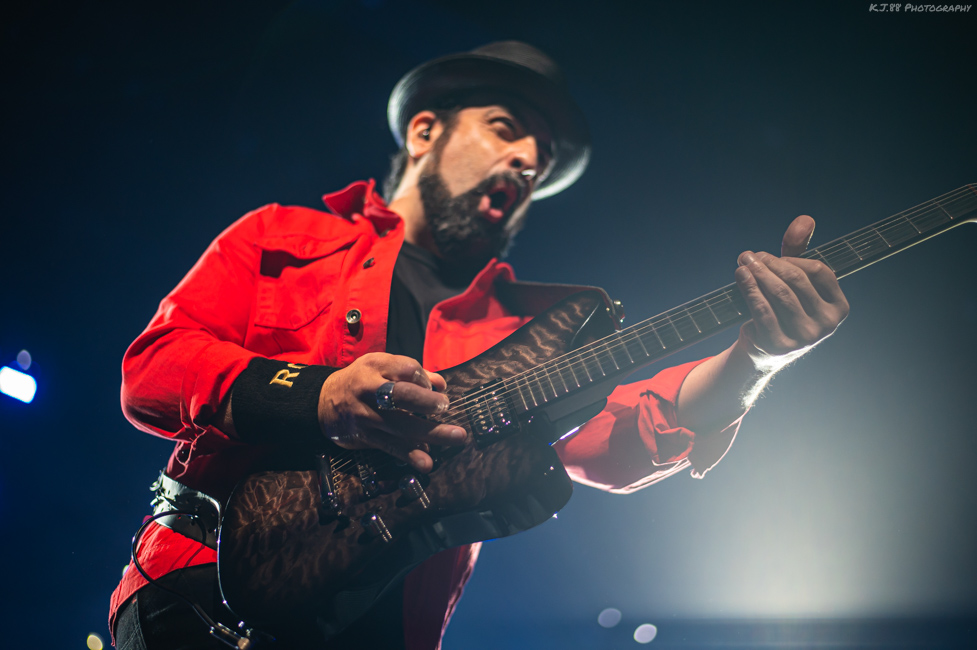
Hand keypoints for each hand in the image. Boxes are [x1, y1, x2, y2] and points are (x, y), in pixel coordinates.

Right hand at [317, 352, 466, 472]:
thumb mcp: (381, 366)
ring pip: (401, 424)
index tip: (435, 388)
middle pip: (402, 395)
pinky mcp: (365, 436)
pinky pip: (390, 445)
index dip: (425, 379)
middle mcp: (370, 389)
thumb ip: (412, 373)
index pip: (407, 369)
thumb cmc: (362, 380)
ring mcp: (367, 415)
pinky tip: (426, 462)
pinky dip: (409, 454)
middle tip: (445, 407)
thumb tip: (441, 384)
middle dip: (427, 402)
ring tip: (457, 436)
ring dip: (430, 432)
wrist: (323, 401)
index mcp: (376, 366)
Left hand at [734, 215, 849, 362]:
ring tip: (743, 262)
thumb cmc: (783, 308)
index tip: (771, 256)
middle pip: (796, 281)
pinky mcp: (779, 345)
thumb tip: (805, 219)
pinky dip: (750, 290)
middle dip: (770, 263)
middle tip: (748, 255)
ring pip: (779, 294)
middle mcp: (827, 325)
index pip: (819, 271)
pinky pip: (763, 311)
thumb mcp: (794, 281)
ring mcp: (805, 338)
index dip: (794, 259)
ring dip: (757, 274)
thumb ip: (799, 249)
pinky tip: (740, 277)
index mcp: (839, 308)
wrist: (764, 349)